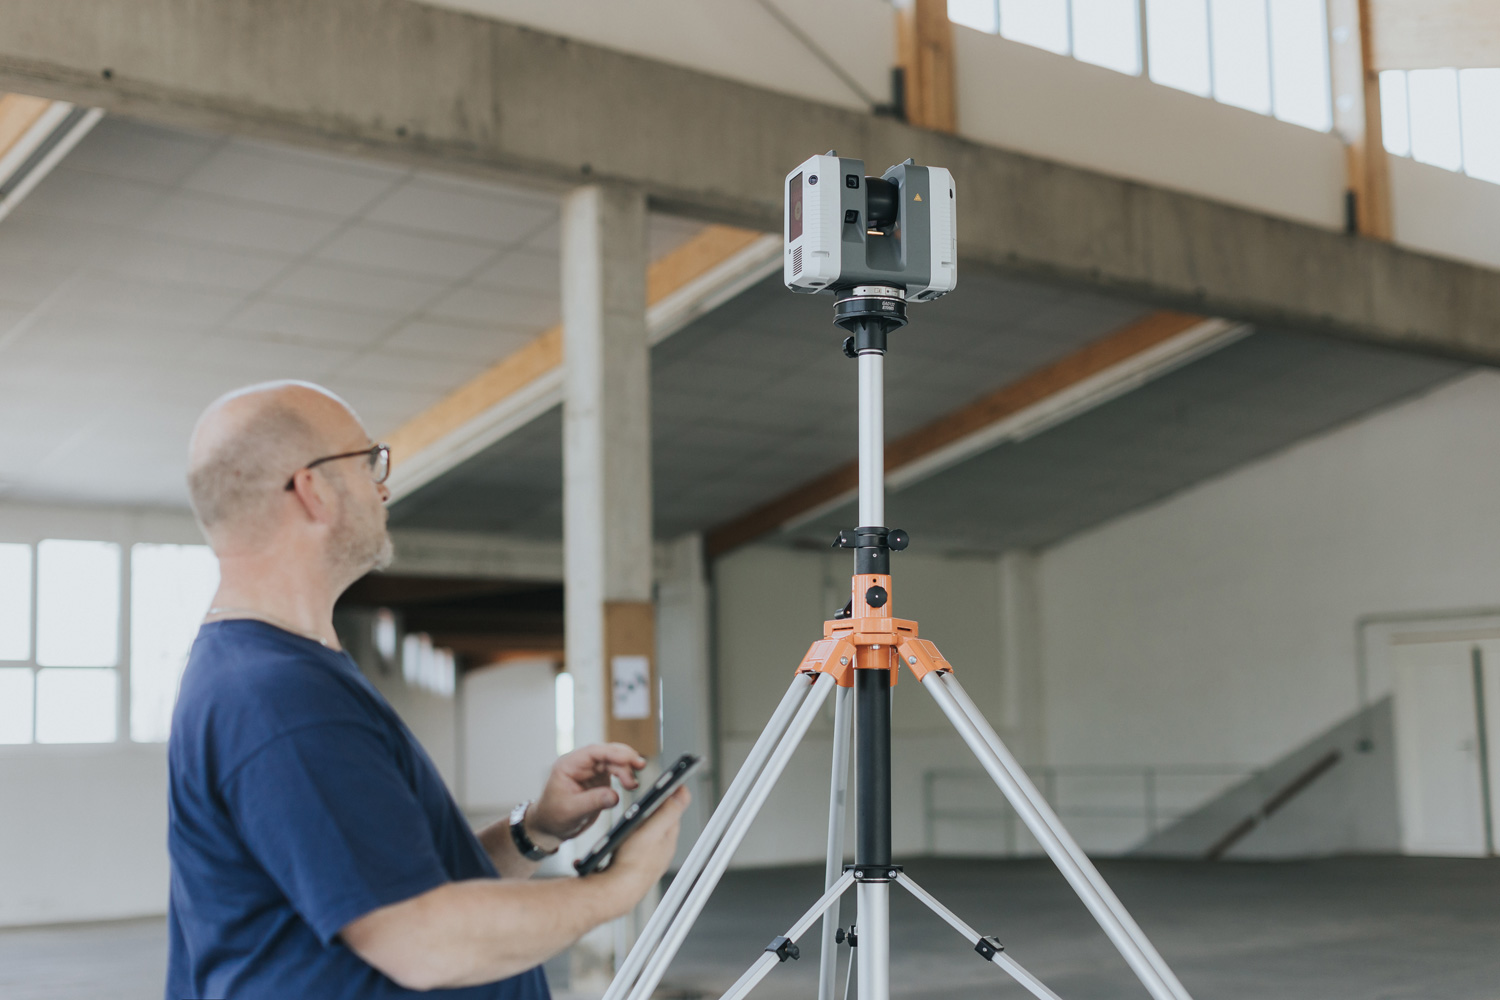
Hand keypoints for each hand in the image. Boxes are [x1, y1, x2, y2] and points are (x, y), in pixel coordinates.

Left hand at [527, 743, 645, 848]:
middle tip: (639, 765)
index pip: (593, 752)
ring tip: (633, 783)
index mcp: (569, 765)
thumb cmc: (553, 816)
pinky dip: (625, 776)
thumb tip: (615, 796)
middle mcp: (581, 764)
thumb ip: (594, 802)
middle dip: (624, 758)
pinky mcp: (599, 780)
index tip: (628, 758)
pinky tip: (631, 783)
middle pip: (606, 754)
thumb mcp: (572, 810)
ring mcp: (591, 771)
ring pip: (613, 762)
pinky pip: (615, 771)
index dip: (613, 753)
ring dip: (626, 768)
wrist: (551, 827)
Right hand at [604, 785, 689, 895]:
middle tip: (643, 801)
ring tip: (629, 823)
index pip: (674, 809)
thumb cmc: (632, 863)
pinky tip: (620, 842)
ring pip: (647, 833)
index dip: (670, 794)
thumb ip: (668, 811)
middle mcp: (662, 849)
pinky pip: (636, 846)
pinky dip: (630, 840)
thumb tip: (683, 793)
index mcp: (669, 838)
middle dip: (652, 809)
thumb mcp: (651, 830)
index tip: (669, 782)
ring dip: (640, 825)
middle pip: (659, 820)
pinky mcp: (636, 865)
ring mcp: (650, 858)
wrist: (616, 892)